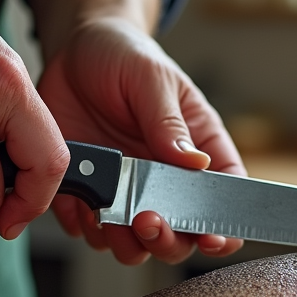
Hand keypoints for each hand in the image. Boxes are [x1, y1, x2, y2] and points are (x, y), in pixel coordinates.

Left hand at [37, 16, 245, 264]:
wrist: (73, 50)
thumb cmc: (125, 56)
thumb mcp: (152, 78)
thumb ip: (169, 123)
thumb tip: (195, 163)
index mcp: (197, 151)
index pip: (223, 202)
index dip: (223, 230)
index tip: (210, 238)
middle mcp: (165, 181)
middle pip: (179, 238)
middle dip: (166, 239)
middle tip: (146, 219)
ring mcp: (126, 192)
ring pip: (134, 246)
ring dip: (122, 240)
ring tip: (105, 210)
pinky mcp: (88, 196)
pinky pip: (88, 231)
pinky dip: (83, 225)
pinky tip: (77, 196)